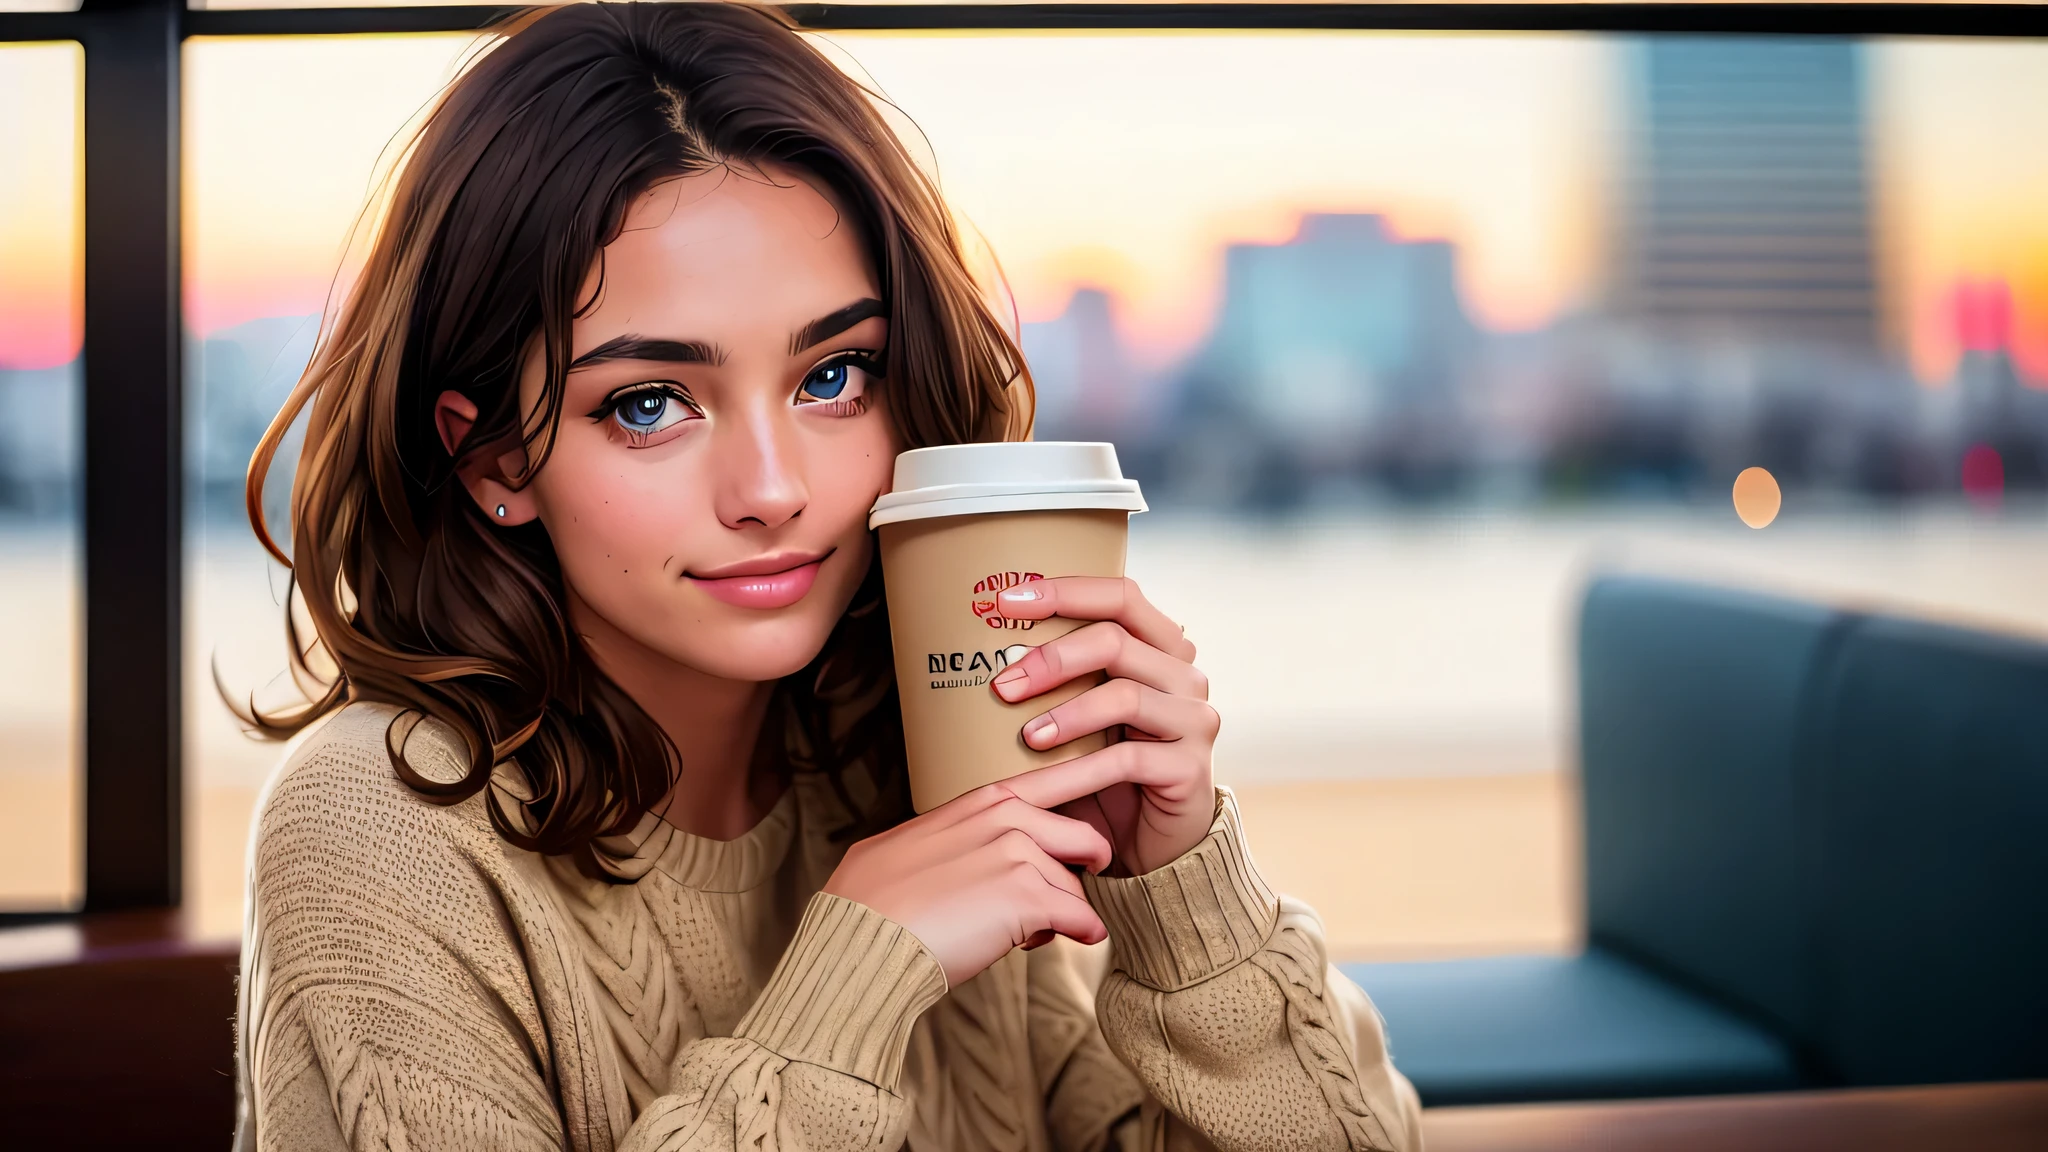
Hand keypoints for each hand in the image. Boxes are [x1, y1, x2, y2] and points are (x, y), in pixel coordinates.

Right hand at [821, 781, 1112, 986]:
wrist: (862, 939)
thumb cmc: (874, 902)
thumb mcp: (908, 844)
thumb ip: (948, 837)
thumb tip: (952, 857)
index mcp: (980, 803)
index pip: (1052, 783)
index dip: (1086, 790)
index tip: (1105, 808)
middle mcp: (1005, 819)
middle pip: (1084, 839)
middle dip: (1084, 870)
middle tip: (1067, 896)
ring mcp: (1017, 856)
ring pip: (1075, 888)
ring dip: (1064, 914)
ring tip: (1030, 933)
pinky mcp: (1026, 899)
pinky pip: (1080, 916)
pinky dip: (1085, 931)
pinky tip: (1079, 938)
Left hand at [986, 576, 1217, 876]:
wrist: (1152, 842)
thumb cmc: (1108, 772)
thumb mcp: (1084, 717)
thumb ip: (1062, 681)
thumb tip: (983, 651)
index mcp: (1161, 648)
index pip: (1120, 596)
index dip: (1065, 592)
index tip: (1005, 601)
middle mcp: (1185, 676)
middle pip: (1117, 640)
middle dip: (1052, 658)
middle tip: (1003, 685)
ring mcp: (1194, 720)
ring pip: (1124, 696)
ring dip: (1066, 714)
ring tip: (1025, 736)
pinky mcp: (1191, 768)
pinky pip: (1127, 761)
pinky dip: (1075, 773)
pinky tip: (1040, 786)